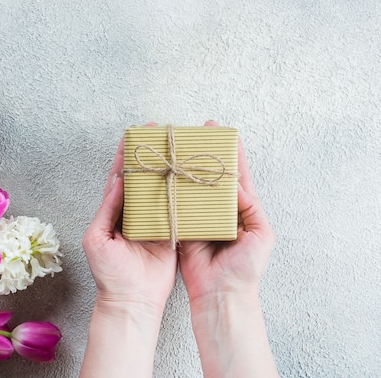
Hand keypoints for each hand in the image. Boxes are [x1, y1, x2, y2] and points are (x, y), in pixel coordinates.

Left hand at [82, 136, 176, 314]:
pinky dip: (181, 195)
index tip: (133, 135)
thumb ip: (107, 210)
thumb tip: (117, 182)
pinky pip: (176, 210)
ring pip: (160, 191)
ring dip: (166, 172)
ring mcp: (153, 223)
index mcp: (113, 212)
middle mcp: (134, 214)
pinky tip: (187, 179)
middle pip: (142, 180)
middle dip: (149, 157)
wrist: (132, 301)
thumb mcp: (97, 239)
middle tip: (158, 135)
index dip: (125, 156)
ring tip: (175, 150)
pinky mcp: (170, 234)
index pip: (119, 178)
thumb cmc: (108, 273)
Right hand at [178, 121, 278, 377]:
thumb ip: (250, 207)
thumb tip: (232, 184)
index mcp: (242, 209)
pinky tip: (164, 174)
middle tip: (195, 132)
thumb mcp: (261, 235)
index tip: (221, 131)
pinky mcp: (183, 227)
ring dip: (186, 168)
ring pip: (192, 187)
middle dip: (205, 153)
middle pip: (211, 175)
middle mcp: (219, 210)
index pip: (237, 174)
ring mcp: (200, 218)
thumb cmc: (246, 268)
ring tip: (177, 148)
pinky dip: (171, 190)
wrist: (221, 294)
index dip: (231, 152)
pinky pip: (176, 205)